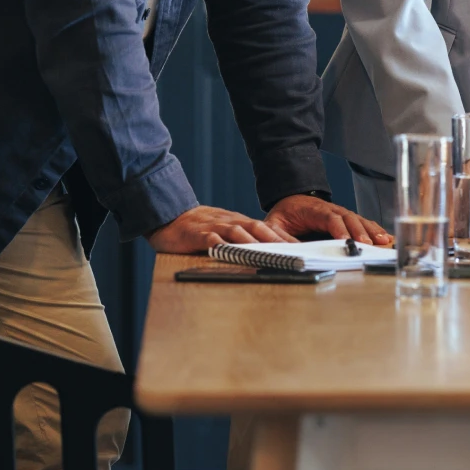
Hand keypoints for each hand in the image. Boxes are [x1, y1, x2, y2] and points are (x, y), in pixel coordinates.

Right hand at [145, 205, 295, 253]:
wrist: (169, 216)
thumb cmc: (198, 228)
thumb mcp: (223, 229)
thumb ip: (241, 237)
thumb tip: (265, 249)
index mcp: (237, 222)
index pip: (265, 228)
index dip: (283, 237)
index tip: (300, 247)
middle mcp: (229, 222)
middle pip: (256, 228)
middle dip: (275, 239)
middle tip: (292, 251)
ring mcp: (213, 227)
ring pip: (237, 232)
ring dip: (253, 242)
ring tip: (268, 253)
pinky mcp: (196, 235)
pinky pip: (210, 240)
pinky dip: (221, 246)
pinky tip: (228, 252)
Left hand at [265, 193, 392, 245]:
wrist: (290, 198)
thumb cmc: (284, 213)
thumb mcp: (274, 223)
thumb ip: (278, 235)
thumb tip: (286, 249)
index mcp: (313, 210)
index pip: (329, 217)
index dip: (339, 228)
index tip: (346, 241)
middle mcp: (330, 209)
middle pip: (348, 218)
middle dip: (359, 231)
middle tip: (368, 245)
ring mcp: (340, 212)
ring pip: (358, 219)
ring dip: (370, 230)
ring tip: (382, 241)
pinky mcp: (345, 218)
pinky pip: (362, 222)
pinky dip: (374, 229)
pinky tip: (384, 237)